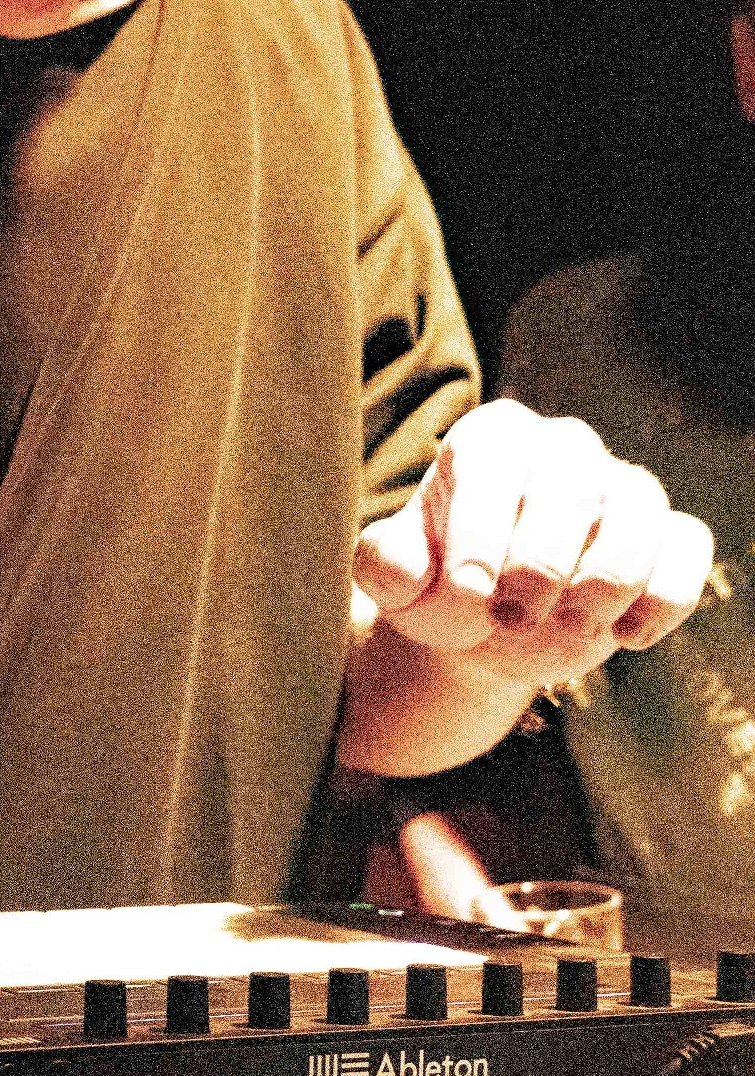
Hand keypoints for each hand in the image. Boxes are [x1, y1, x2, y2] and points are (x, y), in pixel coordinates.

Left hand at [352, 398, 712, 688]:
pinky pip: (688, 546)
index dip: (481, 533)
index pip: (495, 465)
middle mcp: (562, 447)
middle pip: (571, 487)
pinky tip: (626, 637)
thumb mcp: (397, 581)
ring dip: (606, 579)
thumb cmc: (440, 586)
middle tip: (512, 617)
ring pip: (639, 510)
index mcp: (491, 438)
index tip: (468, 594)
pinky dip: (664, 595)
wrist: (488, 627)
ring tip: (570, 625)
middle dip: (540, 564)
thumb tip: (402, 570)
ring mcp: (621, 488)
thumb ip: (386, 568)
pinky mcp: (667, 535)